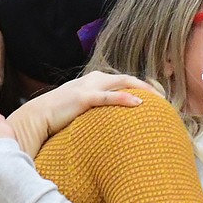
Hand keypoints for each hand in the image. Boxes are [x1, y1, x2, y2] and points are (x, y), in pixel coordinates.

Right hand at [8, 71, 151, 156]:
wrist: (37, 116)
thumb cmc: (58, 116)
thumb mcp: (81, 109)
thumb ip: (97, 109)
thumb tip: (111, 123)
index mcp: (95, 81)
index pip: (124, 80)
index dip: (142, 87)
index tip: (158, 98)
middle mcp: (94, 79)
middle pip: (128, 79)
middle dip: (148, 87)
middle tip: (165, 99)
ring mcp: (88, 87)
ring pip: (122, 83)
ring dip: (142, 90)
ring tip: (159, 100)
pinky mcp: (83, 98)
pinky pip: (108, 96)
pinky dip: (124, 98)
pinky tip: (138, 104)